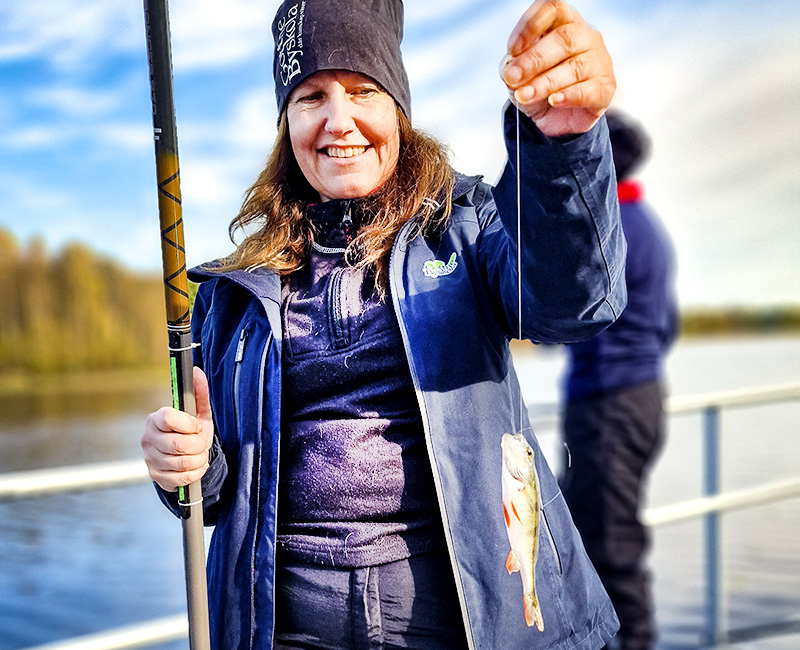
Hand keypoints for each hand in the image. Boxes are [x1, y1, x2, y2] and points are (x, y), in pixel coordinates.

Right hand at [141, 367, 213, 491]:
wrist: (186, 456)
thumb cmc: (191, 431)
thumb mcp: (198, 412)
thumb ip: (198, 393)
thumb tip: (196, 371)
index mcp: (155, 419)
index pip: (168, 418)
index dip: (188, 424)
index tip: (197, 426)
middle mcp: (148, 438)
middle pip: (179, 444)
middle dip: (199, 444)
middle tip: (202, 442)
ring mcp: (150, 459)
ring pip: (183, 463)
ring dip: (199, 459)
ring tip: (200, 454)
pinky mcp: (156, 477)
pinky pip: (182, 479)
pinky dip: (196, 472)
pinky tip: (196, 465)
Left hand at [500, 0, 614, 136]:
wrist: (557, 120)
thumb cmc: (539, 88)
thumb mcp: (520, 76)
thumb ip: (513, 68)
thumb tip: (512, 69)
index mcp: (564, 24)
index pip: (552, 9)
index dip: (530, 26)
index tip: (512, 50)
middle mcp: (586, 37)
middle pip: (564, 38)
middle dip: (534, 59)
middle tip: (513, 78)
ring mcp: (599, 61)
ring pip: (574, 67)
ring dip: (545, 83)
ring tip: (524, 96)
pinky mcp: (605, 88)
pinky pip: (588, 90)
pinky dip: (568, 96)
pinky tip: (553, 101)